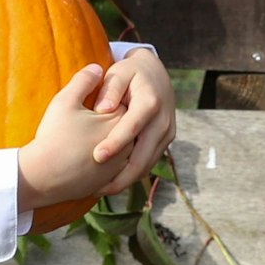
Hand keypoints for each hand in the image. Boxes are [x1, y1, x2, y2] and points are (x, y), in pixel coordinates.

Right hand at [17, 65, 133, 210]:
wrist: (45, 175)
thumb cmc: (54, 136)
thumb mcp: (64, 101)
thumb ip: (83, 81)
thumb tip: (96, 67)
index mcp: (119, 119)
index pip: (125, 102)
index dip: (113, 98)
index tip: (102, 98)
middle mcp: (129, 142)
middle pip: (130, 125)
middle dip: (119, 119)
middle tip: (98, 117)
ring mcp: (123, 163)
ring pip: (128, 147)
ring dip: (120, 141)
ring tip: (99, 136)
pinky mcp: (113, 178)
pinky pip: (120, 167)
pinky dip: (114, 161)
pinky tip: (98, 156)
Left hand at [91, 50, 177, 192]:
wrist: (156, 73)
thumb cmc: (129, 73)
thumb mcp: (118, 73)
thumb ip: (110, 89)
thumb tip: (102, 109)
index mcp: (149, 103)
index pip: (132, 127)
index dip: (115, 144)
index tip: (97, 157)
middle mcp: (162, 122)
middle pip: (143, 155)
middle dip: (121, 175)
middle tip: (97, 189)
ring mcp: (167, 133)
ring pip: (148, 163)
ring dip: (127, 180)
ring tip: (102, 191)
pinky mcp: (165, 141)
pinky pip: (149, 162)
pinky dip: (133, 174)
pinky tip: (113, 183)